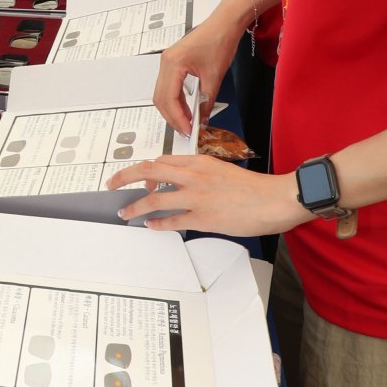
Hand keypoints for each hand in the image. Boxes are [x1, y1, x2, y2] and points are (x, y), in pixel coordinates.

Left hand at [107, 153, 307, 236]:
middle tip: (112, 184)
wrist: (274, 199)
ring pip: (155, 198)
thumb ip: (199, 174)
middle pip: (149, 171)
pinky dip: (156, 223)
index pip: (162, 161)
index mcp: (199, 161)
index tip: (137, 178)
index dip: (145, 170)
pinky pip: (172, 220)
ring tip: (125, 212)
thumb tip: (182, 184)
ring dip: (135, 206)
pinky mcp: (203, 217)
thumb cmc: (252, 188)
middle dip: (125, 177)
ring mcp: (196, 197)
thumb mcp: (221, 170)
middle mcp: (194, 175)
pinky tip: (149, 225)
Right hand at [152, 5, 248, 133]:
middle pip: (160, 98)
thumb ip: (206, 100)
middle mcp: (165, 63)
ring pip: (162, 93)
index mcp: (172, 64)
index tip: (189, 131)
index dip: (178, 117)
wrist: (224, 23)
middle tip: (187, 131)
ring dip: (172, 109)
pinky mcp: (172, 62)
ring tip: (187, 122)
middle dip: (172, 116)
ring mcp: (166, 62)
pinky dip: (175, 100)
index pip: (169, 98)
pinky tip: (186, 108)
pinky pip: (168, 86)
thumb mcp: (214, 75)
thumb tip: (203, 120)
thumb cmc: (220, 43)